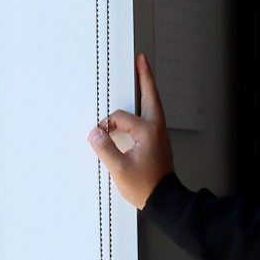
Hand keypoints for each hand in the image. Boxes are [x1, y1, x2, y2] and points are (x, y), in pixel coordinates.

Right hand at [88, 54, 174, 210]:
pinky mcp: (157, 141)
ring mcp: (159, 134)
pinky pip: (149, 117)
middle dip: (144, 77)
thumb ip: (105, 149)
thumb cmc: (145, 186)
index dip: (106, 125)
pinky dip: (143, 106)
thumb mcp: (120, 169)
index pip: (120, 118)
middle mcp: (156, 128)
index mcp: (148, 131)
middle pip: (150, 96)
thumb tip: (94, 132)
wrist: (164, 201)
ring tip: (140, 75)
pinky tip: (137, 106)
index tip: (97, 136)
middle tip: (141, 59)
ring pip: (151, 105)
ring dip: (145, 90)